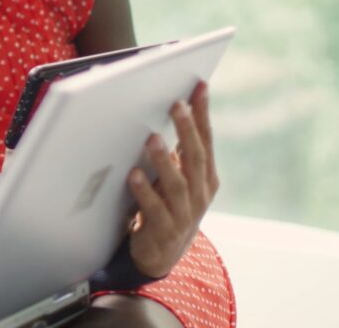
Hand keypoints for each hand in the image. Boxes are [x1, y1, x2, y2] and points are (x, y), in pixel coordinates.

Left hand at [127, 82, 218, 277]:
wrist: (161, 252)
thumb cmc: (166, 203)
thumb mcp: (177, 175)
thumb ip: (175, 150)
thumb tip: (168, 109)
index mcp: (205, 176)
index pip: (205, 140)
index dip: (203, 114)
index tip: (199, 87)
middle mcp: (200, 193)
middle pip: (195, 157)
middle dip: (187, 129)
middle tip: (176, 105)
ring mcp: (185, 213)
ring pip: (177, 184)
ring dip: (164, 160)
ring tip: (151, 139)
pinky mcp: (165, 230)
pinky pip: (155, 209)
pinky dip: (144, 191)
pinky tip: (133, 176)